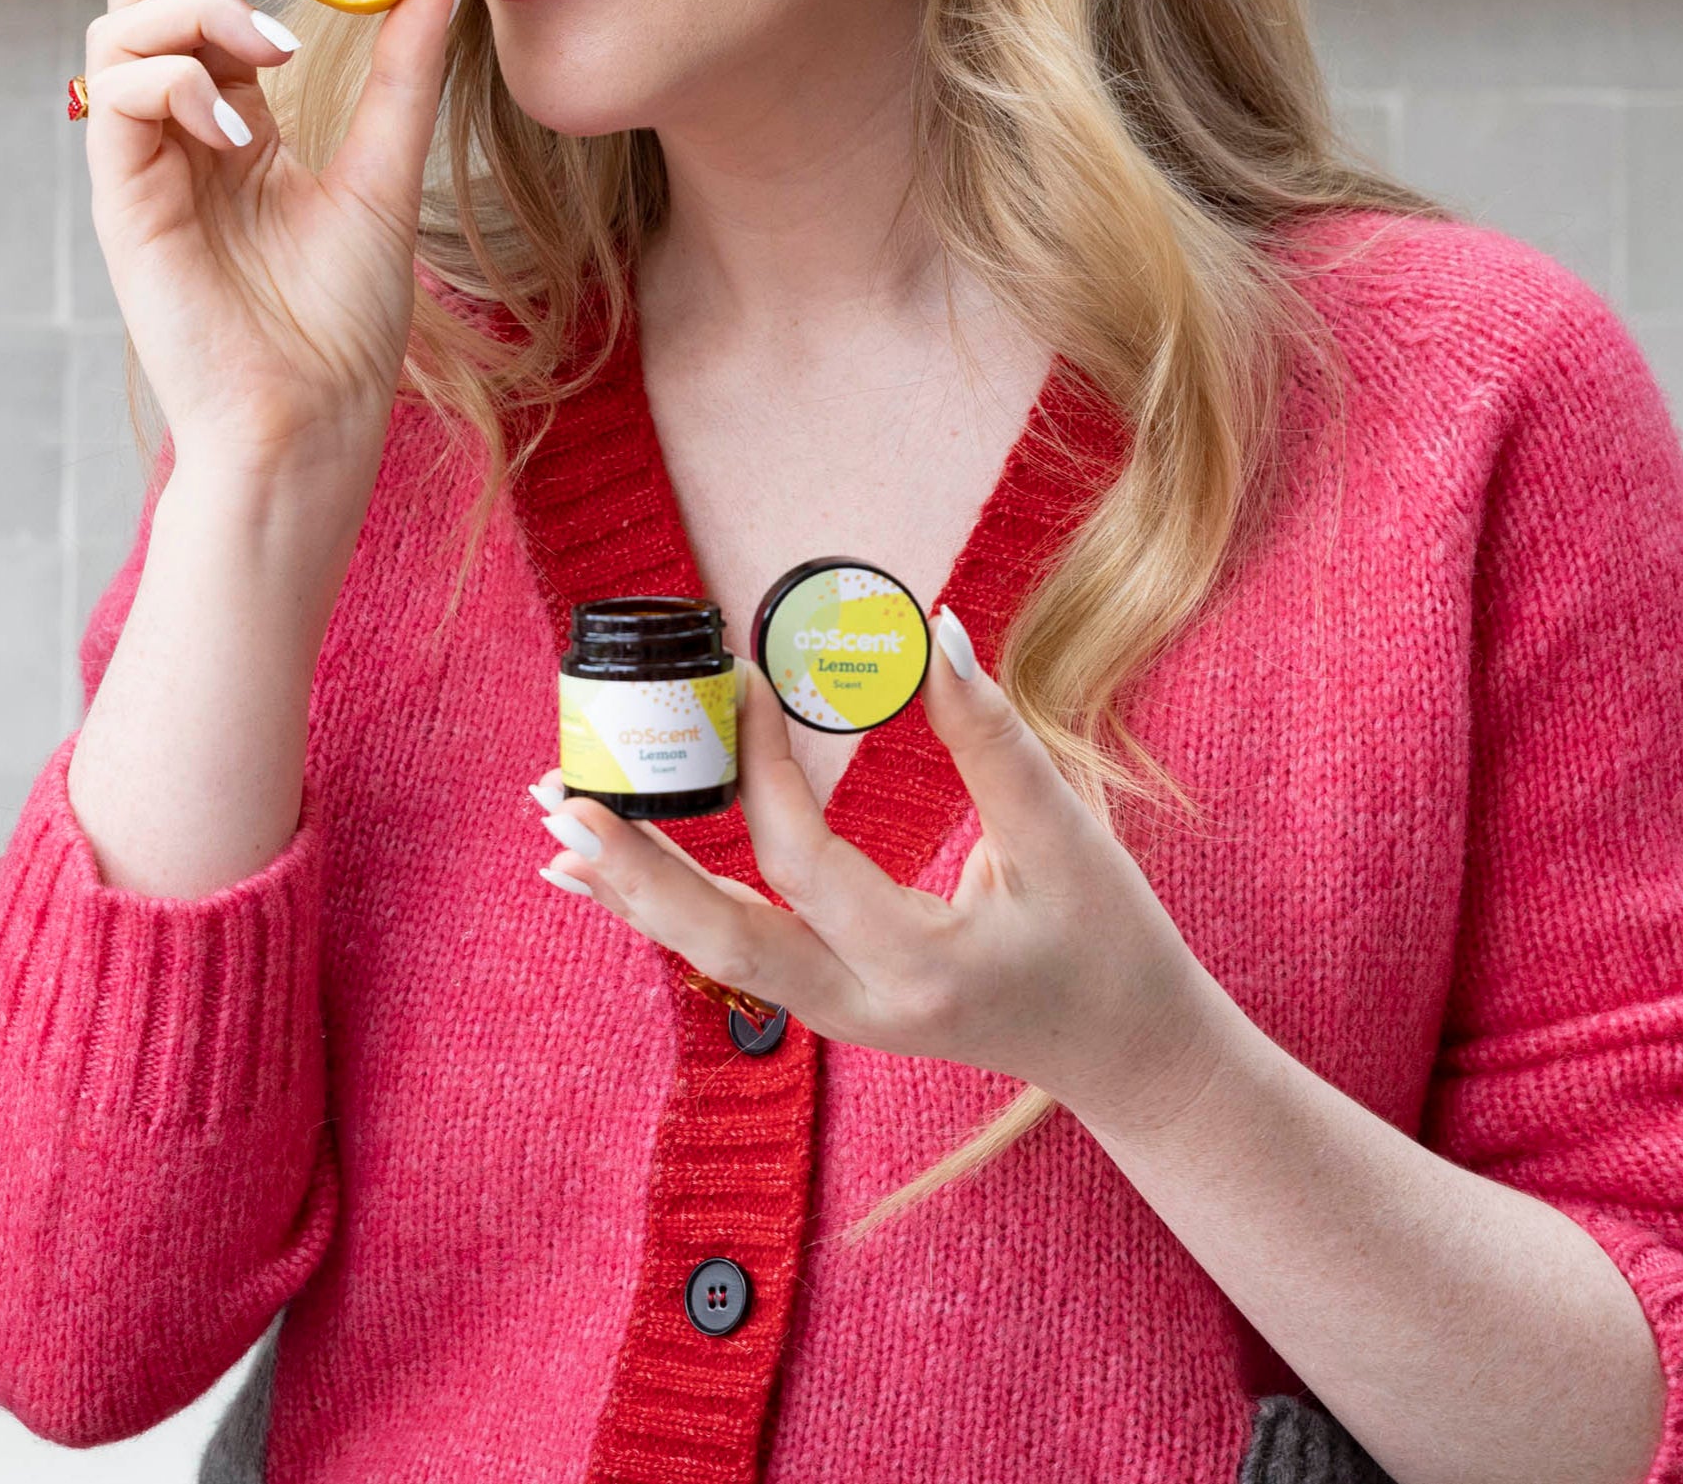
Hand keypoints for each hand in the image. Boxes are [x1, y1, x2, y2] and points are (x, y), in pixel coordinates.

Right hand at [83, 0, 460, 473]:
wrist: (312, 422)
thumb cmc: (341, 324)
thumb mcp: (387, 172)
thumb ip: (405, 74)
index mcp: (232, 117)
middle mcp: (177, 129)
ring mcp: (143, 161)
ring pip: (120, 25)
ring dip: (194, 5)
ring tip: (277, 38)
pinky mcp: (120, 199)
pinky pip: (114, 96)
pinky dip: (174, 81)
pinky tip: (241, 126)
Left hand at [537, 611, 1234, 1139]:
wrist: (1129, 1053)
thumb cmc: (1110, 942)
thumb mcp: (1066, 836)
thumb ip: (993, 738)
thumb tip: (933, 630)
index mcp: (921, 966)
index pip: (803, 860)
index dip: (761, 766)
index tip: (737, 678)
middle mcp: (860, 1007)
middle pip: (718, 938)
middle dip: (635, 866)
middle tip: (562, 800)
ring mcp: (835, 1018)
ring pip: (709, 953)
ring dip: (629, 886)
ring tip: (553, 824)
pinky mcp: (827, 1003)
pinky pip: (728, 952)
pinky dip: (661, 907)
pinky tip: (596, 874)